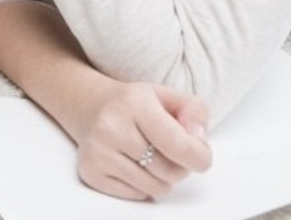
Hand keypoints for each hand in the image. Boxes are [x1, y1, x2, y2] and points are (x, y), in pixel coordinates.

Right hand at [74, 80, 211, 200]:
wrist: (89, 106)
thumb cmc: (134, 104)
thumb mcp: (167, 95)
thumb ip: (195, 112)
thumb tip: (198, 140)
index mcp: (134, 104)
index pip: (179, 146)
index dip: (200, 156)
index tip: (200, 153)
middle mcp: (111, 127)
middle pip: (171, 172)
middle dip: (179, 166)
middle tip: (169, 151)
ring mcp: (98, 152)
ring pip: (156, 188)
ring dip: (161, 178)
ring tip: (150, 157)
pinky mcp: (91, 172)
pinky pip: (137, 195)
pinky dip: (142, 185)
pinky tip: (132, 163)